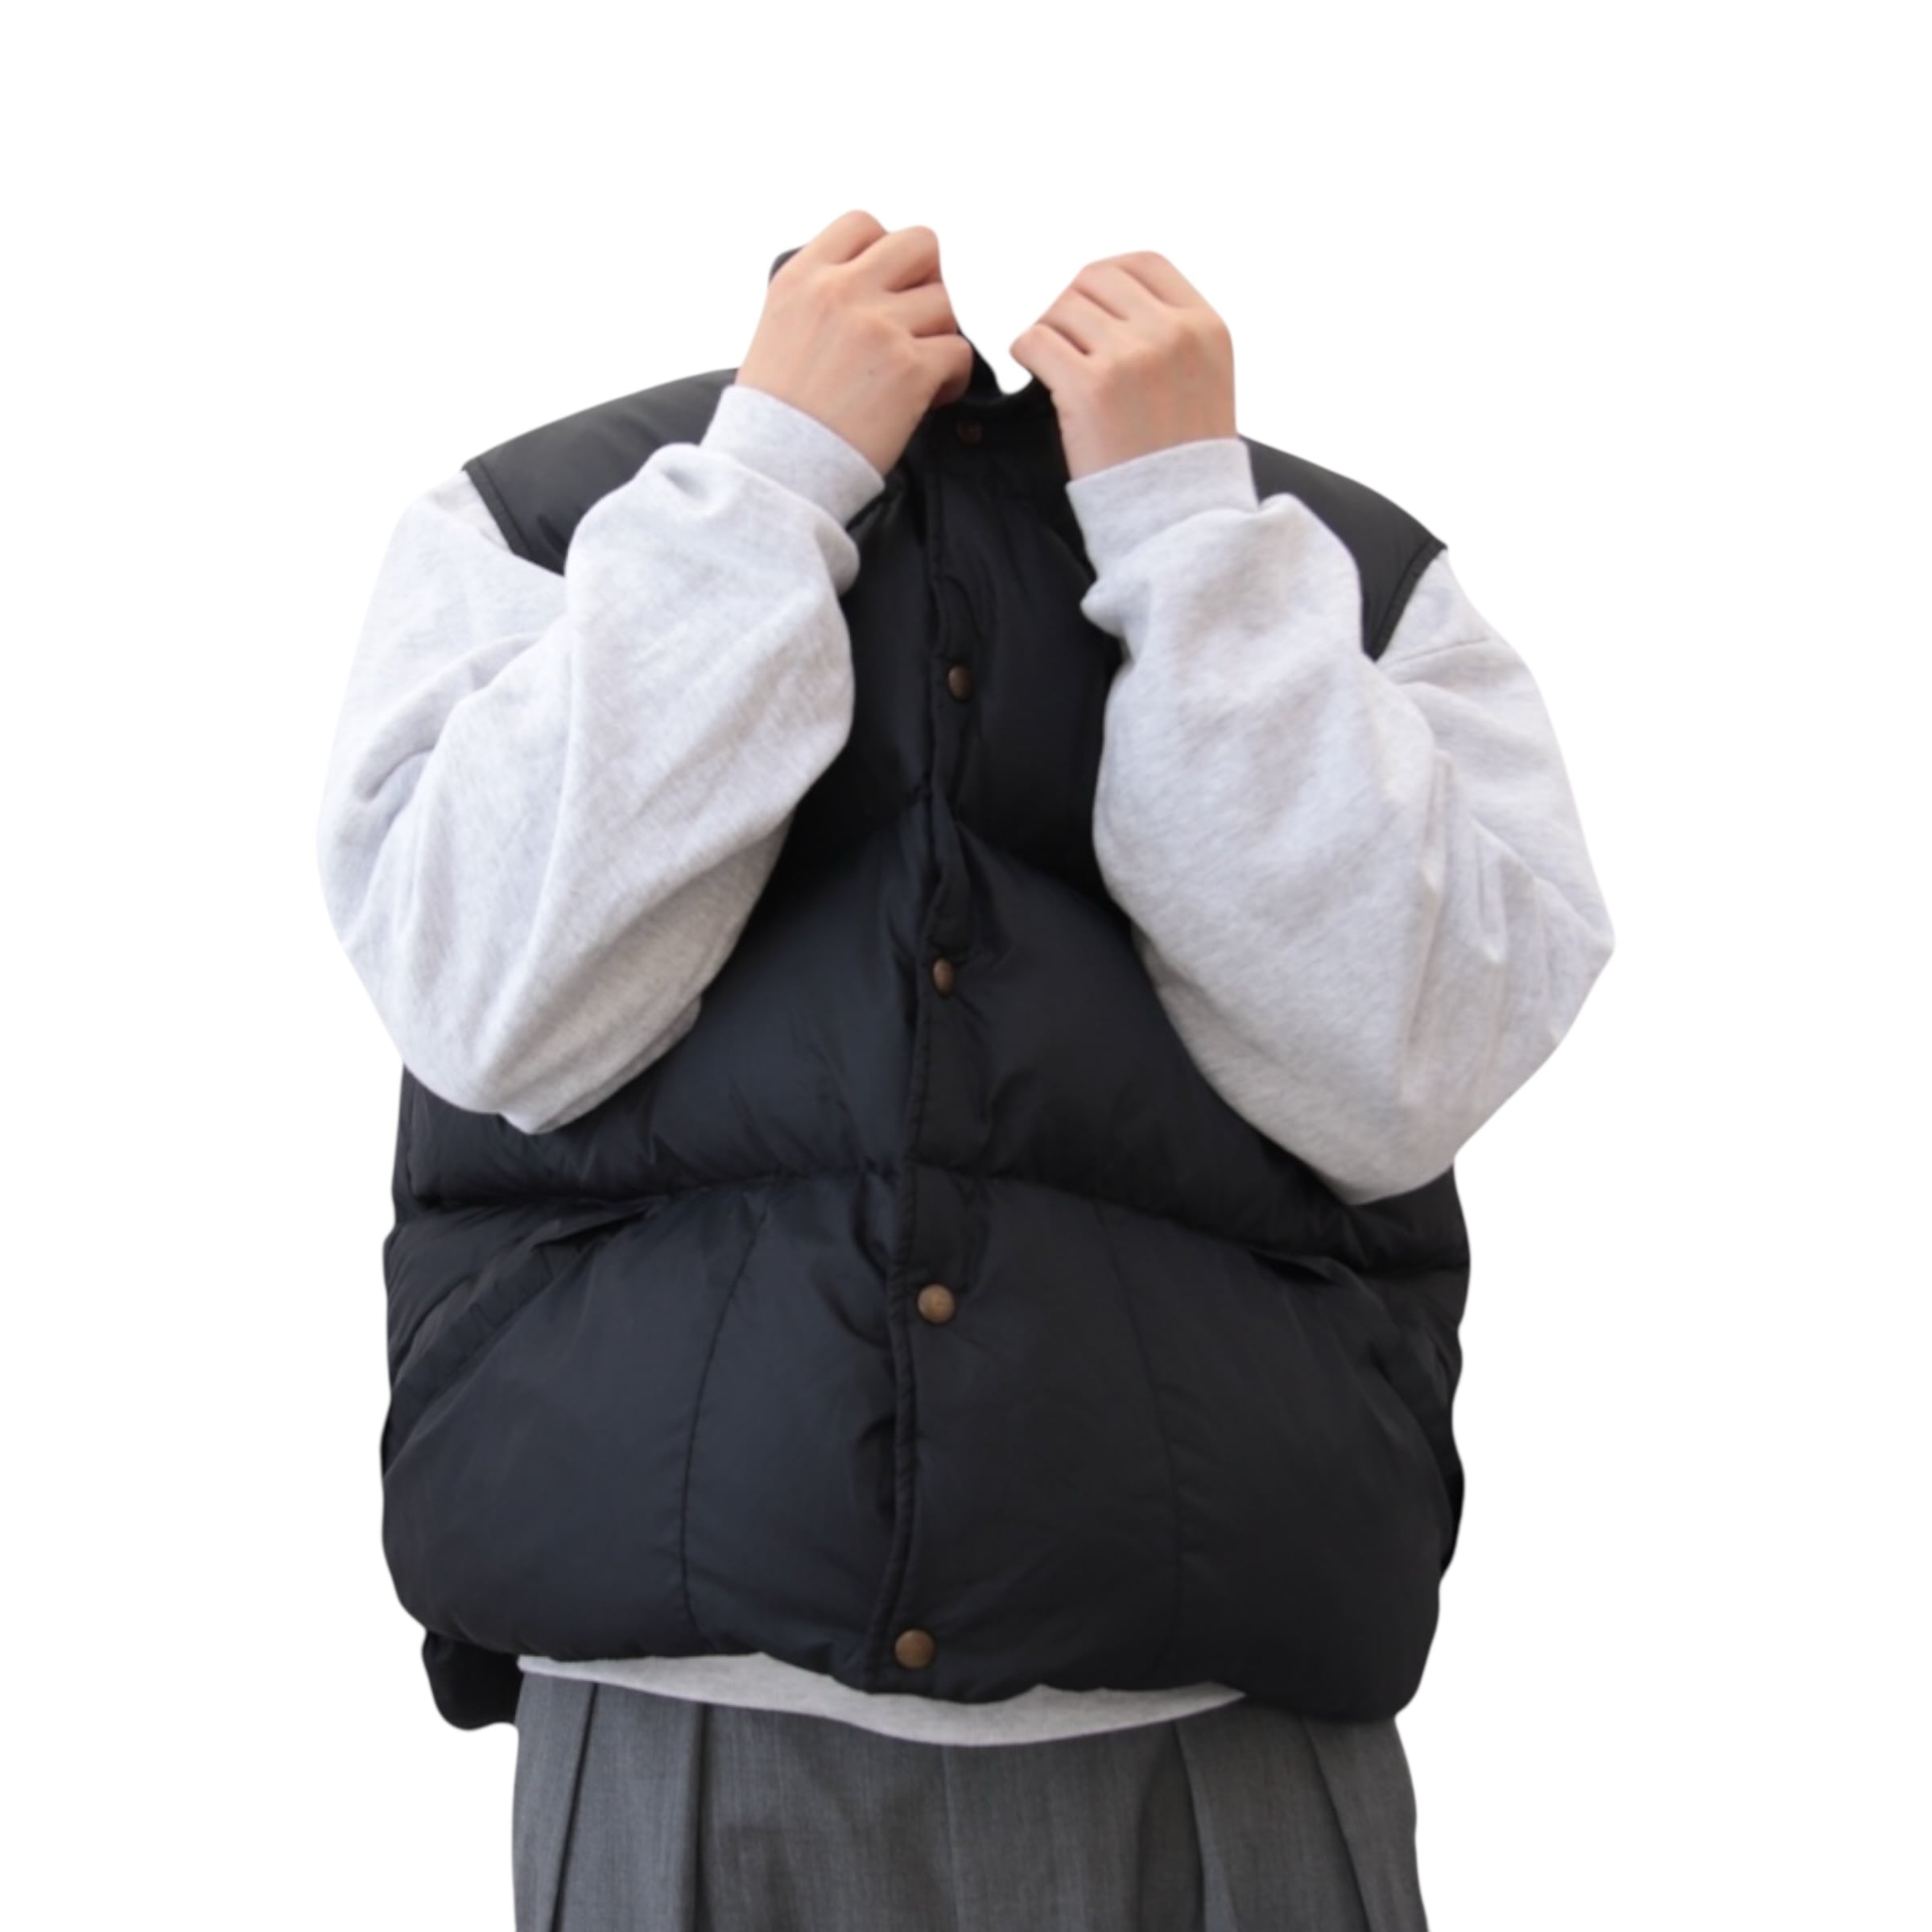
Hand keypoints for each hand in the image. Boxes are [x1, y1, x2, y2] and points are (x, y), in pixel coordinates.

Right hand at [735, 210, 975, 477]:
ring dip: (938, 336)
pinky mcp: (910, 369)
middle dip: (926, 281)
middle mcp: (841, 291)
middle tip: (915, 323)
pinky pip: (960, 352)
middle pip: (920, 244)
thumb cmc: (775, 415)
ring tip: (916, 370)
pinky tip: (930, 396)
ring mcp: (879, 327)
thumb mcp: (778, 328)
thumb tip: (872, 285)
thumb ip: (821, 296)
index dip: (885, 254)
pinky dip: (953, 377)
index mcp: (803, 277)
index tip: (885, 290)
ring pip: (944, 303)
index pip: (863, 224)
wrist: (773, 471)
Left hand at [1009, 252, 1236, 480]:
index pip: (1142, 264)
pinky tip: (1037, 377)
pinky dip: (1026, 353)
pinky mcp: (1089, 387)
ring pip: (1061, 308)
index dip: (1106, 281)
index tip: (1092, 311)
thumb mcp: (1206, 377)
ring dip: (1049, 334)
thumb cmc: (1183, 459)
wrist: (1180, 520)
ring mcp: (1130, 356)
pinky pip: (1035, 340)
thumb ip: (1171, 332)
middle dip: (1071, 309)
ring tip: (1057, 370)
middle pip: (1093, 279)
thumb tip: (1111, 305)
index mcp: (1203, 324)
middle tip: (1068, 348)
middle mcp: (1170, 331)